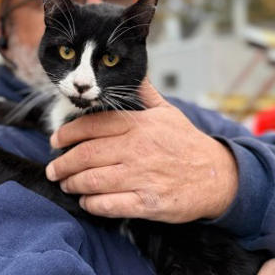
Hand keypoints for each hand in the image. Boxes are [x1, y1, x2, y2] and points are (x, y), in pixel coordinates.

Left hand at [45, 79, 237, 222]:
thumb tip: (133, 70)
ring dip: (72, 184)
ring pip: (92, 180)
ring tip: (66, 184)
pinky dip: (92, 204)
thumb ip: (145, 93)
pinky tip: (87, 202)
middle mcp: (138, 149)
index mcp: (139, 125)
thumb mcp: (168, 112)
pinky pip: (109, 205)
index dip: (67, 134)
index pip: (92, 126)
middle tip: (53, 170)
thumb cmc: (187, 144)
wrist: (220, 177)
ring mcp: (143, 176)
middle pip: (86, 155)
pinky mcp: (148, 203)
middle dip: (63, 164)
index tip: (54, 141)